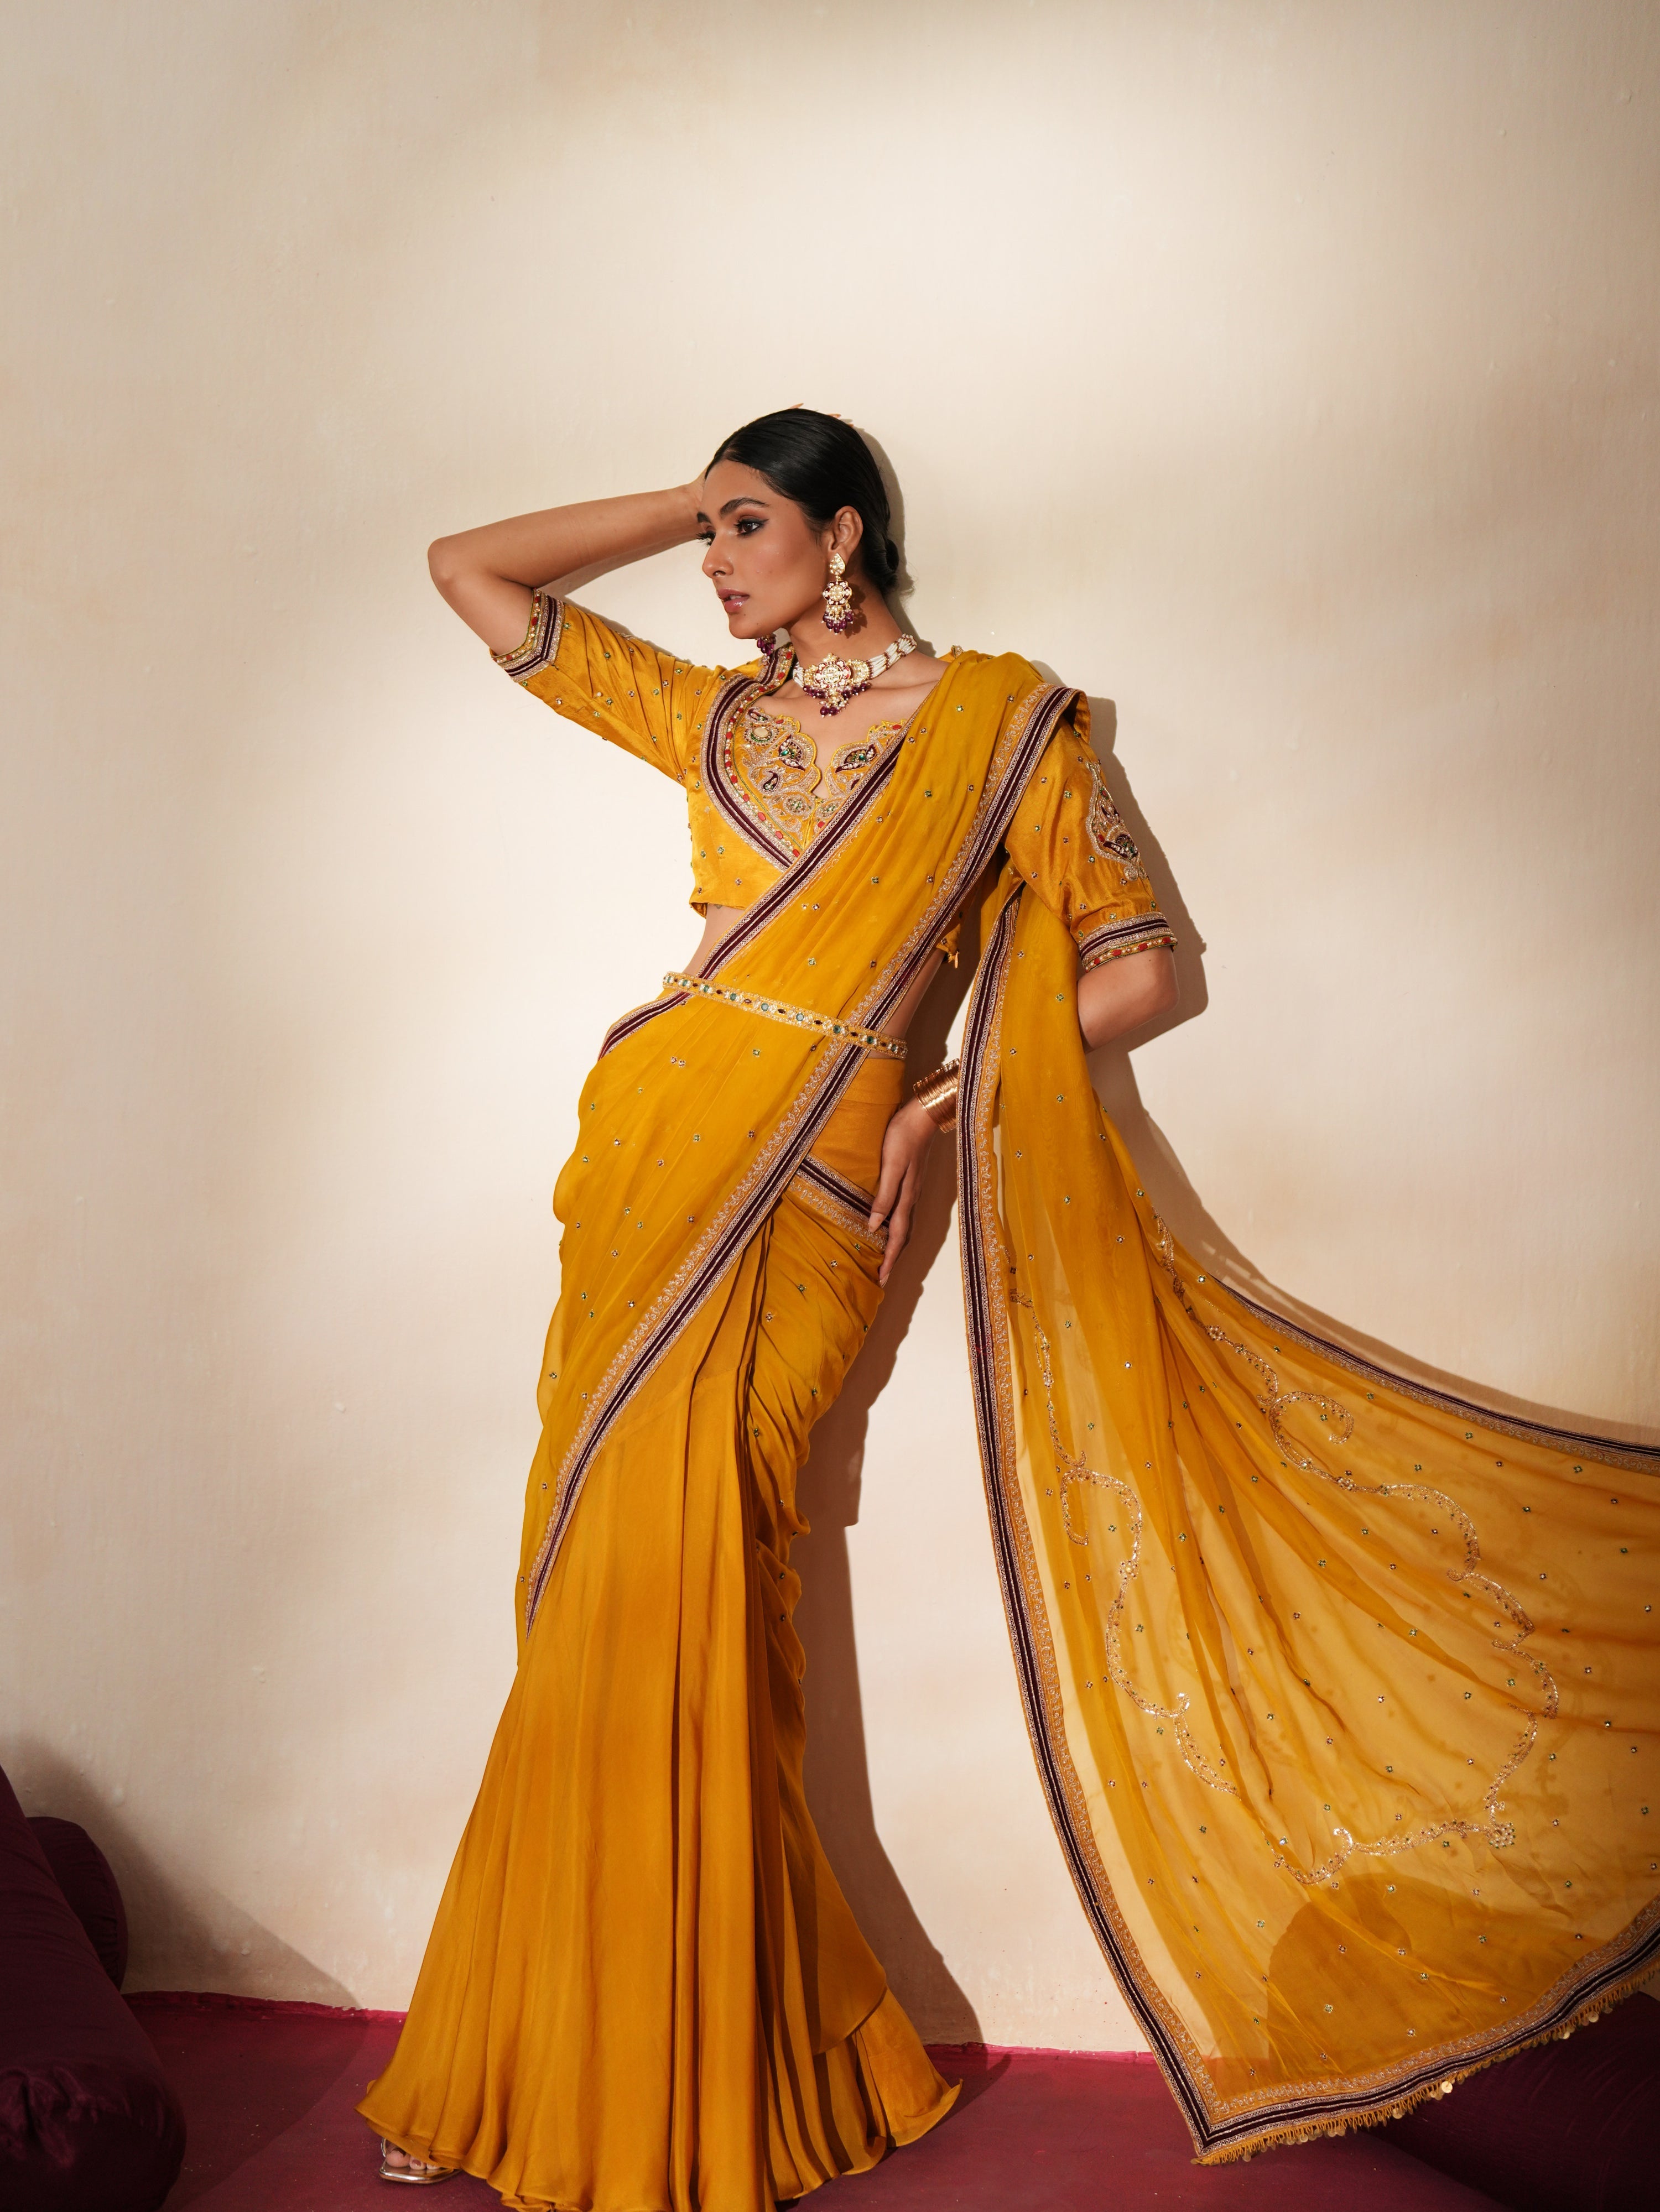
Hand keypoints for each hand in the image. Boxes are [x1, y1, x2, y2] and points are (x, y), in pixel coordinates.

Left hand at [869, 1098, 938, 1286]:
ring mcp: (912, 1190)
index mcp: (906, 1197)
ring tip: (885, 1259)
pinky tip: (888, 1226)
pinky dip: (896, 1227)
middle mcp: (911, 1198)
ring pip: (904, 1226)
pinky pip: (903, 1213)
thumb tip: (874, 1226)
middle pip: (902, 1236)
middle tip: (882, 1277)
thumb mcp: (891, 1165)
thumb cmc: (902, 1137)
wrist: (921, 1115)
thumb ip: (884, 1195)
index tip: (881, 1279)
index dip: (888, 1259)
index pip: (896, 1236)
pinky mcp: (910, 1182)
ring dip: (894, 1245)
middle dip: (892, 1258)